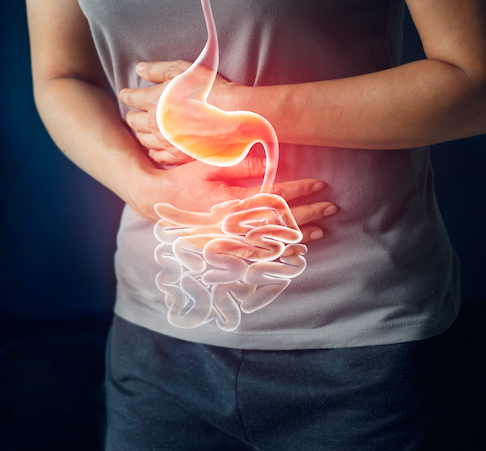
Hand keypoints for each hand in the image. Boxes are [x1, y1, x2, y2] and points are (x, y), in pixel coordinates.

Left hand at [120, 60, 239, 166]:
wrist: (233, 117)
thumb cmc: (210, 90)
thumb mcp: (183, 71)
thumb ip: (158, 70)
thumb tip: (139, 69)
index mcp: (153, 100)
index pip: (131, 98)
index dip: (127, 94)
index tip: (125, 94)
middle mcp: (154, 124)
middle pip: (134, 121)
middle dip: (132, 115)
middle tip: (132, 113)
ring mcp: (165, 142)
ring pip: (143, 140)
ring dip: (141, 133)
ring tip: (143, 130)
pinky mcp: (177, 156)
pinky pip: (157, 157)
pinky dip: (153, 151)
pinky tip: (155, 148)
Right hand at [128, 155, 335, 242]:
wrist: (155, 201)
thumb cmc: (184, 179)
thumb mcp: (209, 164)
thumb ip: (240, 164)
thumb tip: (272, 160)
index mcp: (230, 200)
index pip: (272, 194)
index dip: (298, 188)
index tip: (319, 183)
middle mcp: (231, 224)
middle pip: (277, 220)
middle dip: (307, 214)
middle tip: (331, 208)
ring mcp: (227, 239)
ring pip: (269, 241)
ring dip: (296, 237)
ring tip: (322, 232)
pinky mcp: (222, 248)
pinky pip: (255, 254)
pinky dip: (276, 253)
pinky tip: (294, 252)